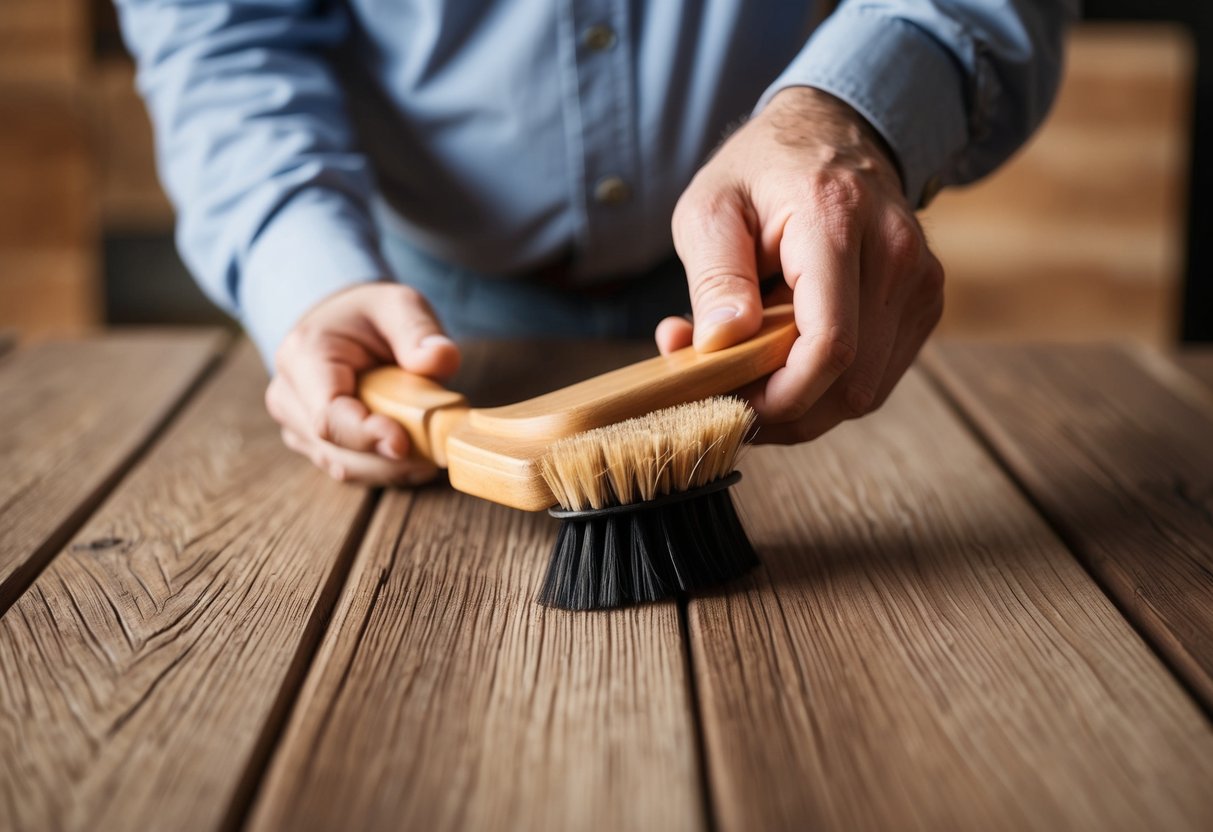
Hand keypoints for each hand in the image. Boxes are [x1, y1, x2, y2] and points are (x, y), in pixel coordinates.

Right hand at [265, 282, 460, 483]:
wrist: (340, 323)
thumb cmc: (370, 314)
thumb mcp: (399, 304)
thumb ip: (419, 331)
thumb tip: (439, 359)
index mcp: (303, 357)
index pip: (327, 415)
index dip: (366, 436)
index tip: (404, 443)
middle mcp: (288, 397)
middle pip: (337, 450)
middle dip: (389, 459)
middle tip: (436, 451)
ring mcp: (295, 425)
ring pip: (344, 467)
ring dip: (390, 469)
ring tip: (431, 455)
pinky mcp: (311, 444)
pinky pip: (349, 469)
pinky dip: (384, 470)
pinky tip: (415, 460)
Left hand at [656, 87, 943, 443]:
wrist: (832, 131)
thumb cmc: (760, 171)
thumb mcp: (710, 207)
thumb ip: (713, 276)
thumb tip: (720, 345)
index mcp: (837, 219)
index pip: (830, 343)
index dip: (783, 396)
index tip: (732, 405)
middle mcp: (896, 252)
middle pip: (851, 381)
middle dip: (785, 410)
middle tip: (726, 399)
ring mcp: (920, 281)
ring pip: (866, 391)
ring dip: (805, 404)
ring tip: (751, 376)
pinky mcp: (924, 303)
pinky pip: (877, 377)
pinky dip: (828, 388)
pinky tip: (788, 363)